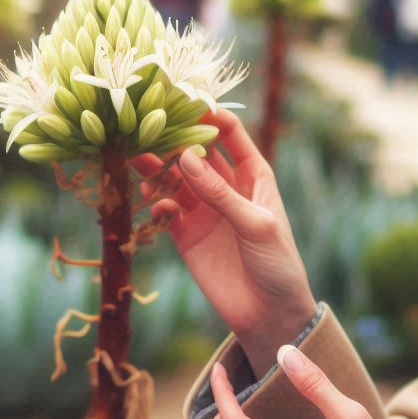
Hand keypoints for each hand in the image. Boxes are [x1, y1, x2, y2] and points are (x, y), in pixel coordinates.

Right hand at [133, 109, 316, 362]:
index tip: (182, 103)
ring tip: (139, 163)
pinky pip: (165, 208)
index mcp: (253, 174)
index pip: (229, 132)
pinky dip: (157, 201)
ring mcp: (204, 209)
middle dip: (172, 138)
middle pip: (195, 151)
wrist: (269, 315)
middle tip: (146, 129)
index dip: (208, 115)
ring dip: (157, 168)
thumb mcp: (256, 225)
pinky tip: (156, 204)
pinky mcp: (185, 234)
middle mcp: (225, 186)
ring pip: (174, 177)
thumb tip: (185, 158)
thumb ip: (221, 193)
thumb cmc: (278, 265)